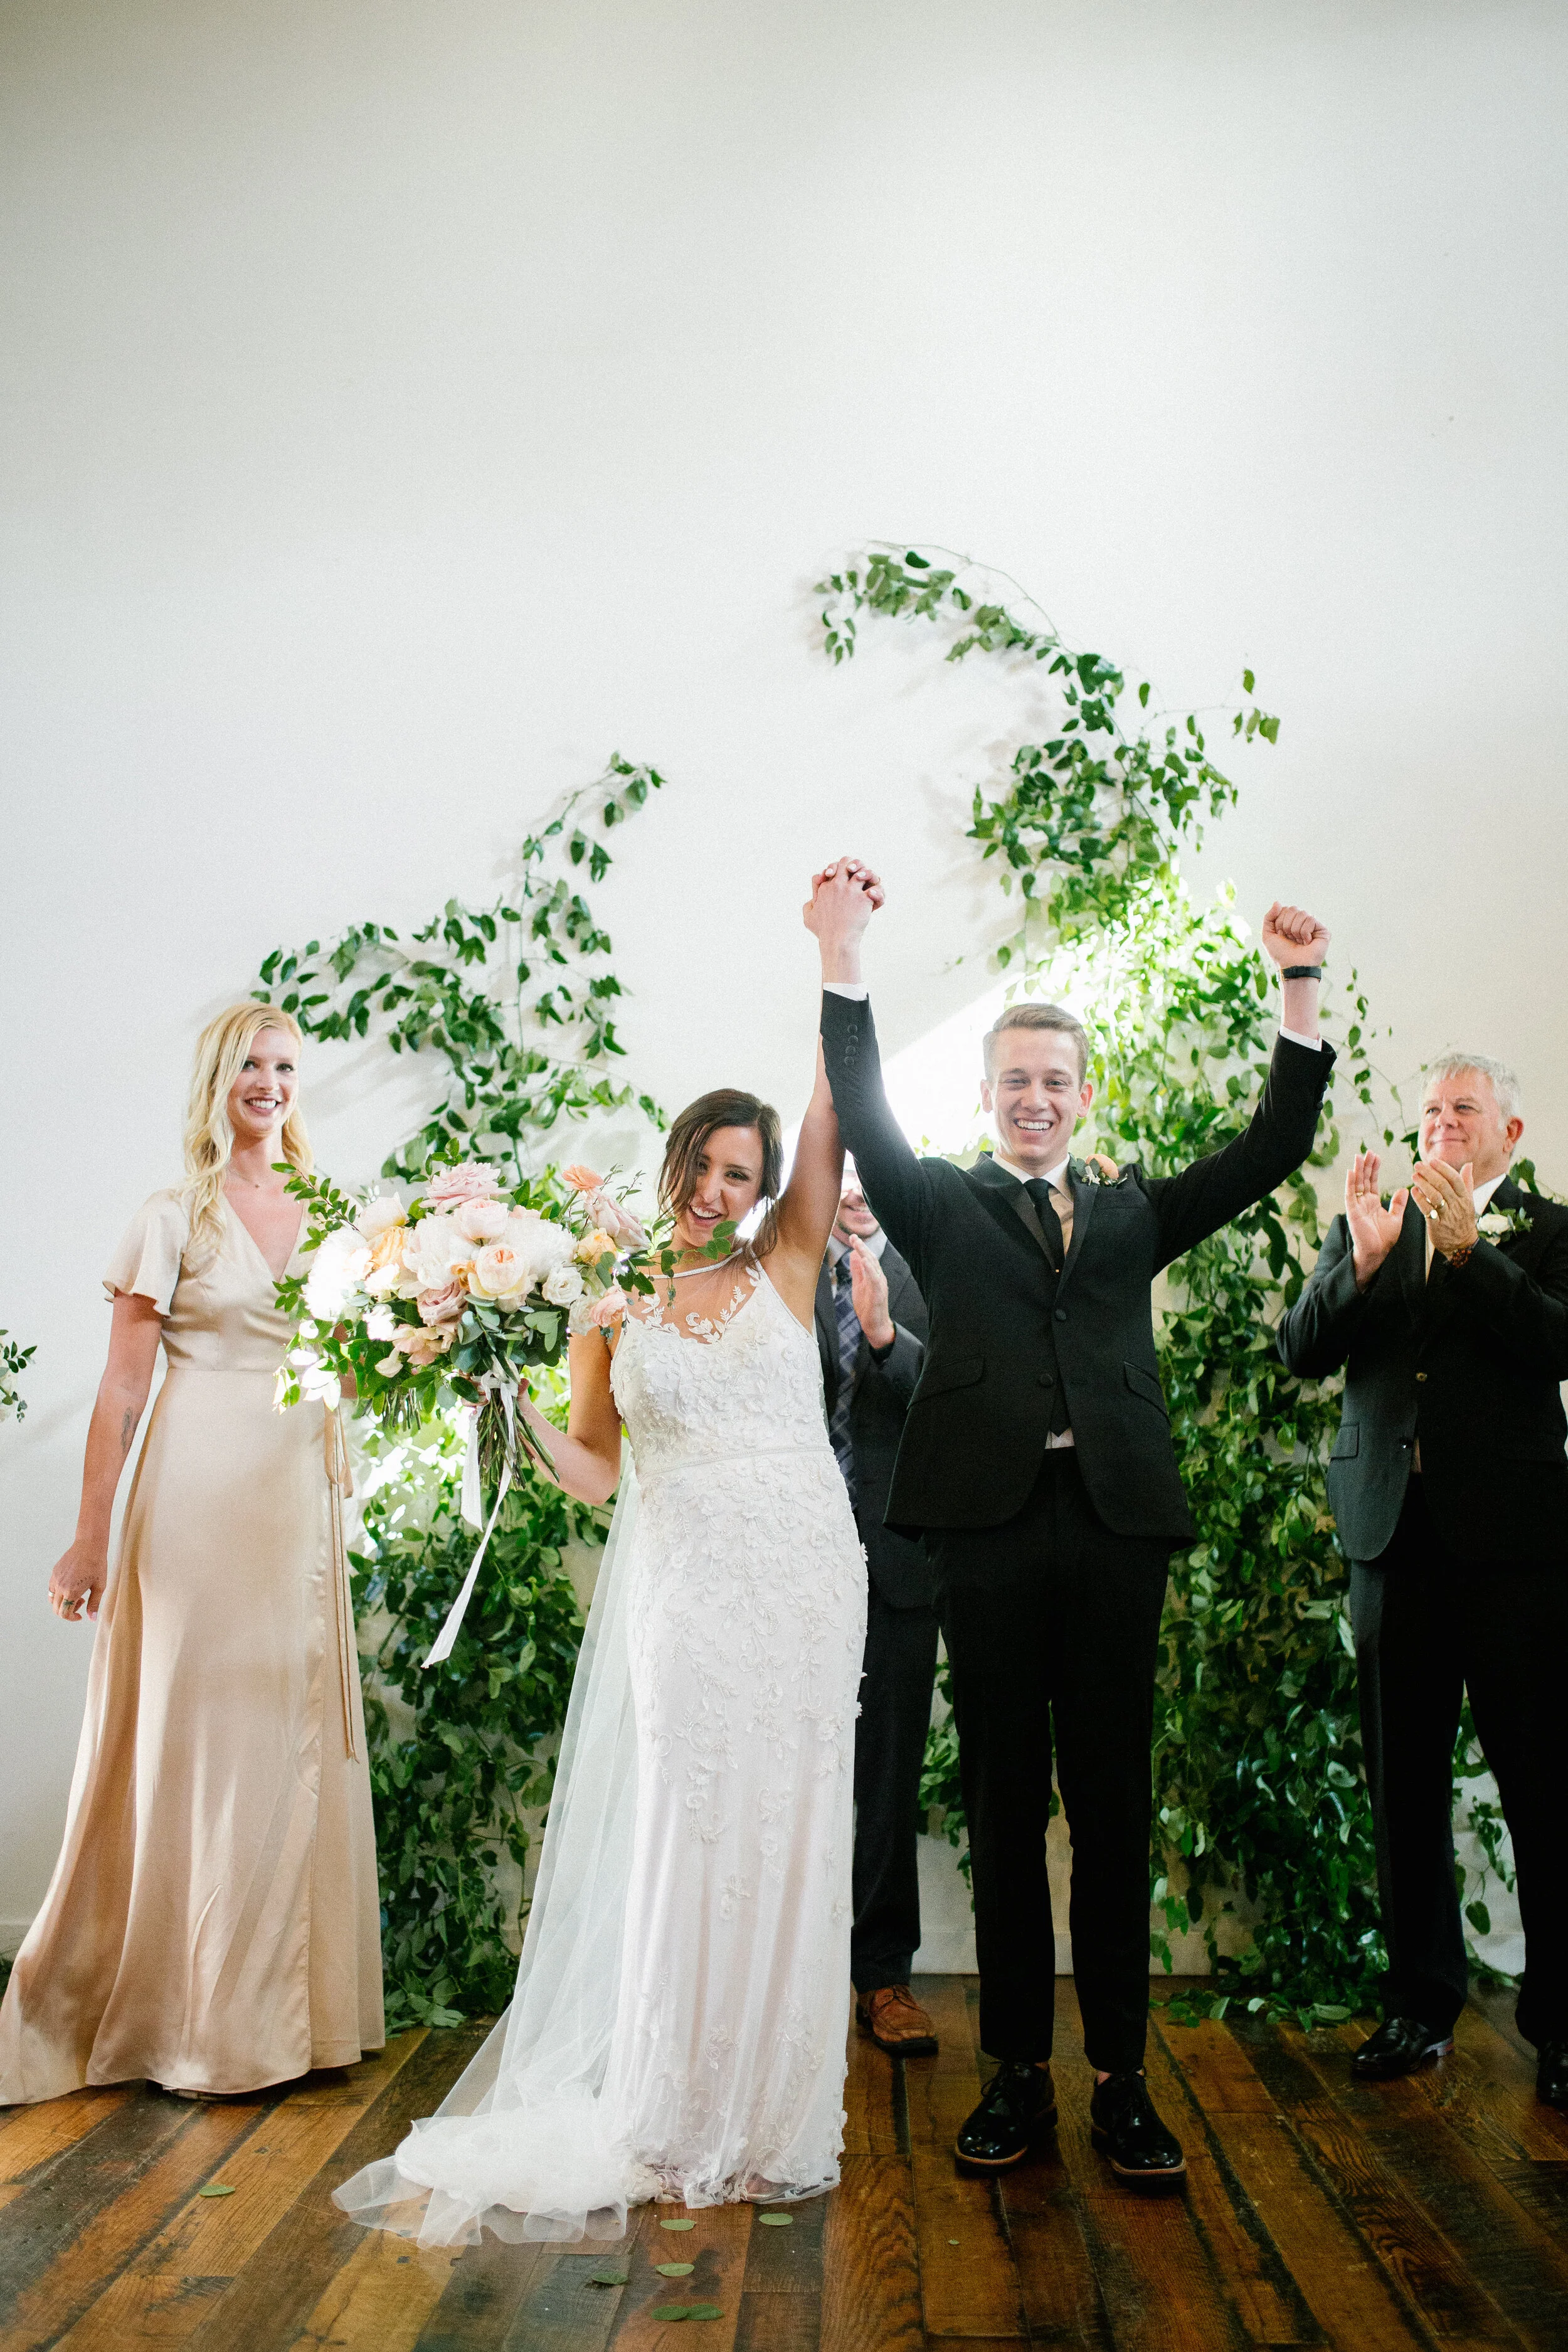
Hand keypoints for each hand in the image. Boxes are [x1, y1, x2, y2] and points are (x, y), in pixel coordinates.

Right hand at [49, 1542, 107, 1622]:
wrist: (89, 1546)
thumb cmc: (97, 1565)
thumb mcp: (99, 1587)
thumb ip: (94, 1604)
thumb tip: (91, 1618)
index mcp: (71, 1592)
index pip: (64, 1613)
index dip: (71, 1618)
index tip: (80, 1615)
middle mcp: (60, 1587)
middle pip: (56, 1609)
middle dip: (67, 1611)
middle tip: (81, 1602)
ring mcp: (55, 1579)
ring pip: (52, 1599)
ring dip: (62, 1602)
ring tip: (76, 1594)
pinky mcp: (54, 1572)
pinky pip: (51, 1588)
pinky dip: (58, 1593)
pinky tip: (71, 1586)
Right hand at [803, 859, 884, 983]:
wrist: (836, 942)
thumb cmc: (823, 932)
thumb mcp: (808, 918)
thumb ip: (808, 906)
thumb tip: (812, 900)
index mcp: (824, 887)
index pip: (831, 868)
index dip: (837, 870)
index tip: (841, 880)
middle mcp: (837, 885)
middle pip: (846, 861)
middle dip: (854, 865)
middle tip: (858, 875)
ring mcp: (850, 890)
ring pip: (862, 870)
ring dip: (868, 874)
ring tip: (869, 883)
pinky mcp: (863, 898)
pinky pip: (875, 887)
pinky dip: (877, 892)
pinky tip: (874, 897)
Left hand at [848, 1235, 894, 1349]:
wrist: (874, 1325)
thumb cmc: (868, 1306)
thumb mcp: (858, 1284)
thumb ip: (857, 1270)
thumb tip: (853, 1254)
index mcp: (873, 1275)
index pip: (867, 1258)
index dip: (860, 1247)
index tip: (852, 1237)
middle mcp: (878, 1278)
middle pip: (871, 1259)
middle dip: (862, 1247)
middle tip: (854, 1237)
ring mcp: (880, 1285)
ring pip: (874, 1267)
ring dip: (866, 1255)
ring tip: (858, 1245)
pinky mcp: (879, 1293)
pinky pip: (875, 1279)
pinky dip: (870, 1269)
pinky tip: (864, 1261)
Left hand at [1260, 902, 1329, 968]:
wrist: (1292, 967)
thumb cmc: (1280, 954)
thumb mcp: (1268, 935)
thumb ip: (1269, 917)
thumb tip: (1277, 902)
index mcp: (1290, 921)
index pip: (1284, 909)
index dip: (1279, 923)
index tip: (1281, 936)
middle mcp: (1302, 922)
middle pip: (1293, 908)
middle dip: (1287, 925)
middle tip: (1290, 939)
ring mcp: (1313, 925)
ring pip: (1302, 913)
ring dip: (1295, 930)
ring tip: (1299, 942)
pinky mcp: (1323, 930)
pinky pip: (1311, 919)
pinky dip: (1305, 932)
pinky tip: (1307, 942)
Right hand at [1344, 1151, 1407, 1287]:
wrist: (1377, 1252)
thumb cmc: (1385, 1239)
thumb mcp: (1396, 1218)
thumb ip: (1398, 1204)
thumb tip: (1404, 1189)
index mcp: (1372, 1203)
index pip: (1372, 1182)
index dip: (1374, 1169)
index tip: (1377, 1156)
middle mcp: (1363, 1202)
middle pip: (1363, 1180)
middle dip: (1366, 1165)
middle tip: (1368, 1151)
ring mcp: (1356, 1206)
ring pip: (1356, 1184)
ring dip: (1357, 1170)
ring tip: (1360, 1156)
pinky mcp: (1352, 1212)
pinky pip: (1350, 1195)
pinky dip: (1350, 1183)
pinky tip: (1352, 1172)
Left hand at [1411, 1157, 1477, 1258]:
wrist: (1462, 1244)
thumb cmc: (1463, 1219)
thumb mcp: (1469, 1201)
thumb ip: (1467, 1182)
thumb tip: (1469, 1164)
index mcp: (1465, 1197)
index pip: (1455, 1179)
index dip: (1444, 1169)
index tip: (1432, 1161)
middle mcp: (1457, 1205)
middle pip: (1443, 1185)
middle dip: (1429, 1173)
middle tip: (1418, 1165)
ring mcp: (1447, 1215)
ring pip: (1435, 1196)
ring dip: (1423, 1184)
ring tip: (1414, 1176)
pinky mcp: (1437, 1225)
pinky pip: (1427, 1210)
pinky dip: (1420, 1200)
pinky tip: (1414, 1191)